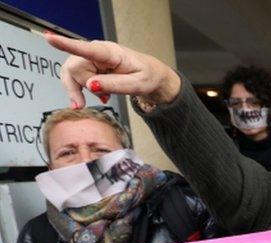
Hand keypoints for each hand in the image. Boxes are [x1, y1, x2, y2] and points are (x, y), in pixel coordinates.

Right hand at [44, 33, 180, 107]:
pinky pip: (77, 79)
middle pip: (74, 68)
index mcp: (110, 52)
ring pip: (72, 74)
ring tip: (103, 98)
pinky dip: (84, 90)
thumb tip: (90, 85)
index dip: (66, 44)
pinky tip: (102, 96)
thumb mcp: (137, 85)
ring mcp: (92, 59)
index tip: (50, 39)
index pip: (86, 49)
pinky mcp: (90, 67)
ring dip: (80, 90)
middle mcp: (97, 52)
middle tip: (81, 105)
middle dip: (77, 87)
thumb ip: (115, 85)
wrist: (151, 76)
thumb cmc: (147, 76)